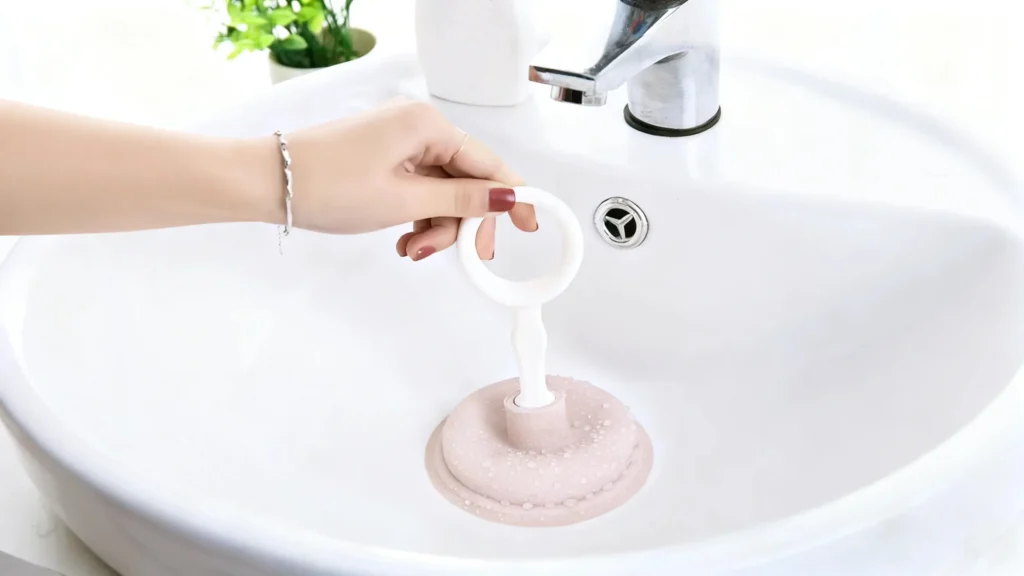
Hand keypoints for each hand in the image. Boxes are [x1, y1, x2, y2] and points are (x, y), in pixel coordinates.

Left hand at [257, 100, 536, 259]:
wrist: (267, 182)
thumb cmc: (325, 183)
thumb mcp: (404, 201)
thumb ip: (461, 201)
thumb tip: (505, 197)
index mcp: (428, 125)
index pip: (488, 164)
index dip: (512, 197)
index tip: (531, 224)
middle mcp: (417, 126)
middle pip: (466, 180)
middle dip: (463, 223)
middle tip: (461, 256)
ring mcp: (399, 142)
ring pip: (442, 191)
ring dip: (436, 226)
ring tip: (412, 250)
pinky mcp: (385, 157)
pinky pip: (419, 189)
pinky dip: (418, 217)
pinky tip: (403, 240)